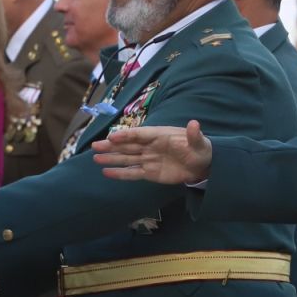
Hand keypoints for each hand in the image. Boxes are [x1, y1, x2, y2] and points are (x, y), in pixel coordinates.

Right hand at [91, 121, 213, 184]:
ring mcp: (148, 160)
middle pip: (128, 145)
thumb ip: (194, 135)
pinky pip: (132, 173)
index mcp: (159, 135)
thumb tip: (194, 123)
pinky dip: (120, 173)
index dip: (126, 135)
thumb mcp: (199, 142)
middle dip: (111, 146)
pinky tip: (107, 172)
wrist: (202, 165)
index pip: (140, 134)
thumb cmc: (199, 149)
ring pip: (126, 158)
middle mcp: (150, 146)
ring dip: (111, 159)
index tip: (112, 137)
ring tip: (95, 159)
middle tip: (95, 146)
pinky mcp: (149, 173)